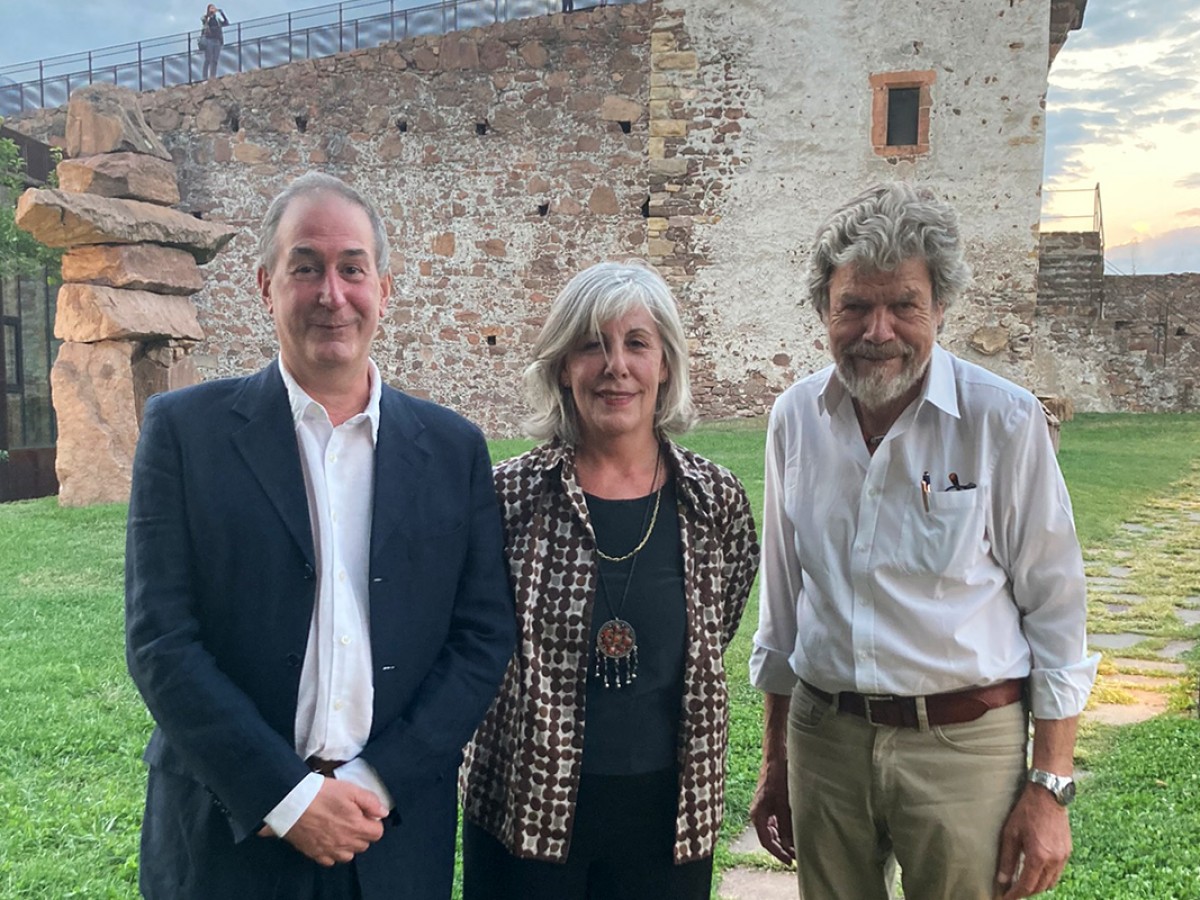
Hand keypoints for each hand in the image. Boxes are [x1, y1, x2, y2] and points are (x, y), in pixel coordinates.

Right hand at [258, 778, 386, 865]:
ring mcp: (330, 850)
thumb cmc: (321, 794)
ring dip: (348, 845)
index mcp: (356, 827)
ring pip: (348, 855)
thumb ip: (370, 801)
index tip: (365, 815)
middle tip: (351, 819)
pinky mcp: (315, 854)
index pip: (377, 833)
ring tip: (340, 830)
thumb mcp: (350, 790)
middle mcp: (345, 843)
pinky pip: (330, 860)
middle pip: (363, 845)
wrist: (292, 802)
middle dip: (362, 833)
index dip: (373, 823)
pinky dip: (332, 853)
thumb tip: (382, 813)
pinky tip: (328, 839)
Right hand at [750, 760, 794, 864]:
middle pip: (770, 838)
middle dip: (783, 848)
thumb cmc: (778, 776)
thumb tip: (788, 845)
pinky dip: (787, 830)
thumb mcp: (783, 803)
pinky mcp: (772, 804)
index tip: (790, 861)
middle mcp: (759, 814)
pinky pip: (778, 823)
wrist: (777, 757)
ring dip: (785, 840)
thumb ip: (785, 825)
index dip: (778, 853)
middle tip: (798, 857)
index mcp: (757, 814)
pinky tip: (797, 833)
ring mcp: (766, 809)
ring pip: (775, 831)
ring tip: (799, 847)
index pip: (766, 841)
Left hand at [994, 783, 1071, 897]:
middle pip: (1039, 887)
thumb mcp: (1010, 834)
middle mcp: (1054, 860)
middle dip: (1025, 892)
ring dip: (1036, 886)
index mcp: (1038, 856)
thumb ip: (1007, 859)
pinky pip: (1057, 873)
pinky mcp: (1067, 852)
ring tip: (1022, 882)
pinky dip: (1046, 877)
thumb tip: (1003, 880)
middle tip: (1011, 891)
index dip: (1015, 895)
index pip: (1026, 886)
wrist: (1048, 795)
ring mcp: (1063, 857)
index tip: (1005, 898)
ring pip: (1050, 882)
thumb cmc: (1026, 811)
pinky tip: (1035, 871)